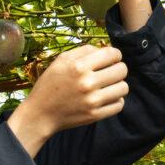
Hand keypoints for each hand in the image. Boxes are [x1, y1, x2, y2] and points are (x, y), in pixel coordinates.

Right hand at [8, 45, 128, 154]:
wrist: (41, 113)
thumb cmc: (51, 84)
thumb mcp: (61, 61)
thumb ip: (84, 51)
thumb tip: (106, 50)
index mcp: (78, 66)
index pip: (112, 54)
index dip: (115, 55)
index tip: (111, 59)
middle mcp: (87, 83)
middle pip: (122, 70)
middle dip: (118, 68)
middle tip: (110, 72)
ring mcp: (92, 101)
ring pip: (124, 87)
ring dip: (118, 85)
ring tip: (109, 85)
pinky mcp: (95, 115)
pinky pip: (119, 104)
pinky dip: (115, 100)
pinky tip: (106, 97)